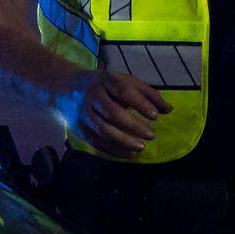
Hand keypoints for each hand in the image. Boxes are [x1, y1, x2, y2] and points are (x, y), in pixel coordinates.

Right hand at [55, 71, 172, 156]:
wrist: (66, 87)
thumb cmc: (104, 84)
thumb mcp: (124, 81)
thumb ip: (147, 93)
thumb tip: (169, 109)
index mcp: (106, 80)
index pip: (124, 91)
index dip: (140, 103)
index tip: (155, 116)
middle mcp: (92, 95)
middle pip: (113, 113)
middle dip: (134, 126)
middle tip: (152, 134)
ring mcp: (83, 113)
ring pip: (103, 130)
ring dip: (124, 141)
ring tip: (141, 147)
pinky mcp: (78, 128)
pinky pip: (96, 142)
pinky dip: (113, 150)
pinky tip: (129, 153)